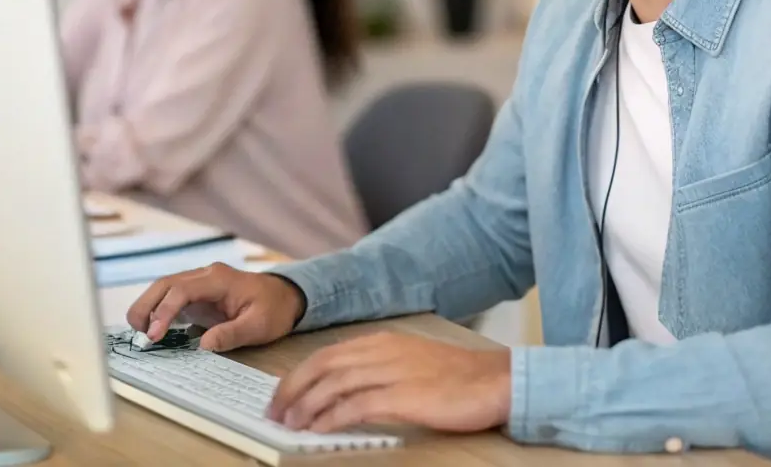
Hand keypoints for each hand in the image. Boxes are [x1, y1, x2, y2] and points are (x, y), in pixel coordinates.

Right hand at [125, 263, 305, 351]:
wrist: (286, 297)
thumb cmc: (274, 310)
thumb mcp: (259, 326)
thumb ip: (232, 334)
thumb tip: (203, 346)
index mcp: (219, 279)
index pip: (182, 290)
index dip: (164, 311)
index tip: (154, 335)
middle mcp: (205, 275)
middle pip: (166, 283)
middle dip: (147, 306)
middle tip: (138, 333)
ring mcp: (200, 282)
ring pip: (164, 288)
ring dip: (149, 307)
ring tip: (141, 333)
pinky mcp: (198, 293)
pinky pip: (172, 297)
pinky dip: (158, 310)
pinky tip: (153, 329)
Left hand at [267, 333, 510, 434]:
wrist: (496, 381)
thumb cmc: (459, 378)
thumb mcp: (413, 364)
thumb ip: (380, 370)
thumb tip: (346, 392)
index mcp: (383, 341)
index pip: (327, 353)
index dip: (299, 374)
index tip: (281, 394)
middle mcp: (383, 351)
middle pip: (323, 365)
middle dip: (292, 388)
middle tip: (274, 411)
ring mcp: (393, 372)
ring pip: (334, 384)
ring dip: (306, 405)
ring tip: (289, 424)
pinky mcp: (404, 396)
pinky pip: (356, 405)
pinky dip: (331, 417)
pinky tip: (318, 430)